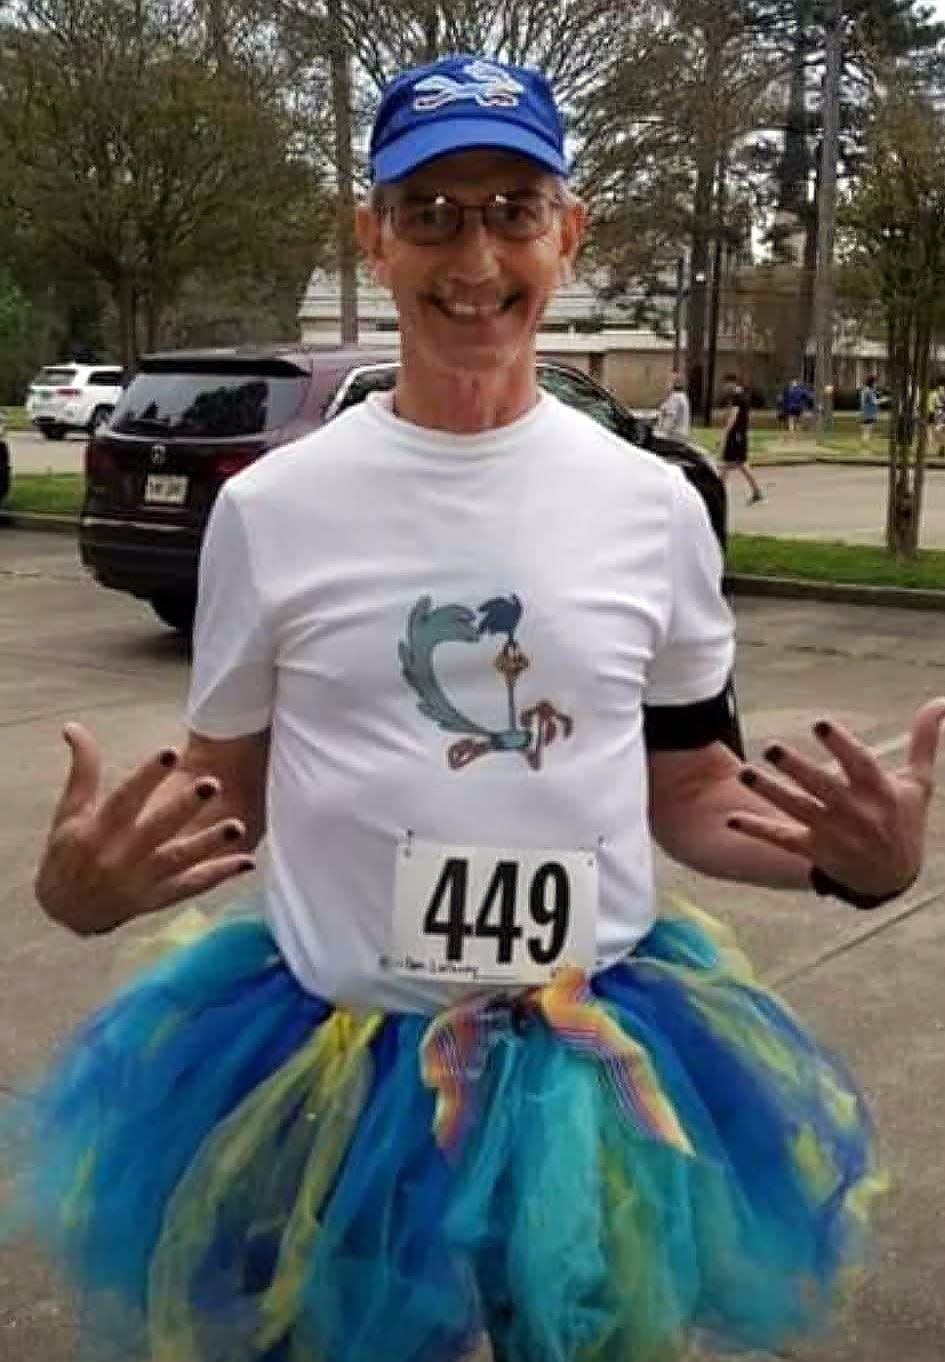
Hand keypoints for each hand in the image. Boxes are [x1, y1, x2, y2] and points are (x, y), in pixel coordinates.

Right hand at [35, 724, 254, 935]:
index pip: (126, 799)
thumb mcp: (69, 812)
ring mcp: (141, 881)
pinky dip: (220, 875)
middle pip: (158, 829)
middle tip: (214, 783)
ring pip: (180, 860)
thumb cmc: (67, 853)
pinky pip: (192, 886)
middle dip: (185, 807)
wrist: (66, 911)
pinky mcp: (157, 899)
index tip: (170, 752)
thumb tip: (74, 726)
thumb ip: (83, 770)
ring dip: (210, 843)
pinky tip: (247, 861)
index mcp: (98, 832)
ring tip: (238, 825)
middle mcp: (121, 858)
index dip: (147, 776)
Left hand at [728, 699, 944, 898]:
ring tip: (744, 772)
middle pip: (822, 788)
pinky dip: (756, 829)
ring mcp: (832, 833)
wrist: (891, 879)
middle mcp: (854, 813)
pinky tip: (731, 820)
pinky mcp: (813, 850)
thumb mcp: (917, 784)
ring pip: (796, 810)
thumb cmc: (903, 822)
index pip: (859, 765)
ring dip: (769, 792)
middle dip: (797, 768)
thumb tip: (941, 701)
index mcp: (879, 792)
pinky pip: (781, 840)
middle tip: (771, 747)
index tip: (820, 722)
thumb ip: (924, 741)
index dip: (841, 744)